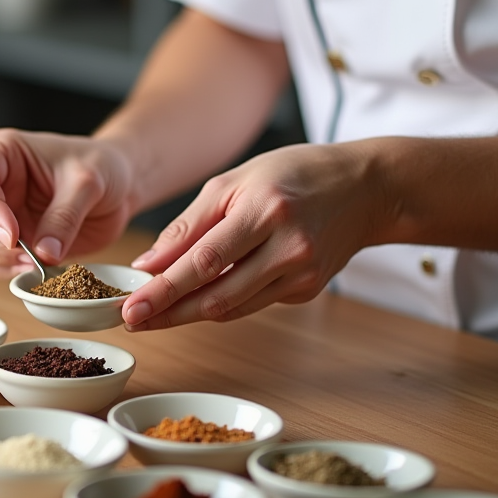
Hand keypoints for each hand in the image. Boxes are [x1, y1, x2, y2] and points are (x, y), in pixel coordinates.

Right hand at [0, 128, 134, 277]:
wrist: (121, 185)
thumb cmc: (102, 166)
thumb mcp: (88, 183)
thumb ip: (64, 217)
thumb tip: (44, 254)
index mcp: (2, 152)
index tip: (12, 234)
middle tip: (20, 250)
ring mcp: (1, 215)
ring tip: (34, 260)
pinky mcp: (15, 241)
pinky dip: (13, 271)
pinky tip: (38, 269)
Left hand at [122, 141, 388, 329]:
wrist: (366, 188)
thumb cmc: (294, 175)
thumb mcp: (235, 182)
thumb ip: (190, 225)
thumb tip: (149, 264)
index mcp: (264, 210)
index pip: (203, 261)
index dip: (164, 290)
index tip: (131, 308)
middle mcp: (287, 247)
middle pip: (217, 294)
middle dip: (169, 312)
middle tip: (132, 321)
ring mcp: (301, 273)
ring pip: (233, 306)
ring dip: (190, 314)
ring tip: (153, 316)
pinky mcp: (308, 290)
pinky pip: (252, 302)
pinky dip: (222, 302)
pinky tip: (198, 298)